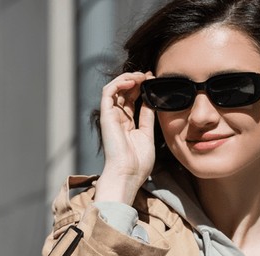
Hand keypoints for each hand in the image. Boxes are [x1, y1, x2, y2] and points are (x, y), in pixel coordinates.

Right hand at [95, 71, 155, 204]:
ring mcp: (110, 116)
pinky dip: (119, 82)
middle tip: (149, 75)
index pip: (131, 99)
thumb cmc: (138, 162)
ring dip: (128, 78)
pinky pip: (108, 92)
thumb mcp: (147, 134)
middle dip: (136, 80)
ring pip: (115, 88)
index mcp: (127, 123)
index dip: (141, 87)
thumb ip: (147, 116)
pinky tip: (132, 81)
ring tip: (141, 76)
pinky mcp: (106, 115)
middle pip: (123, 91)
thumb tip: (150, 100)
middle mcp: (117, 118)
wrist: (128, 174)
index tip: (153, 80)